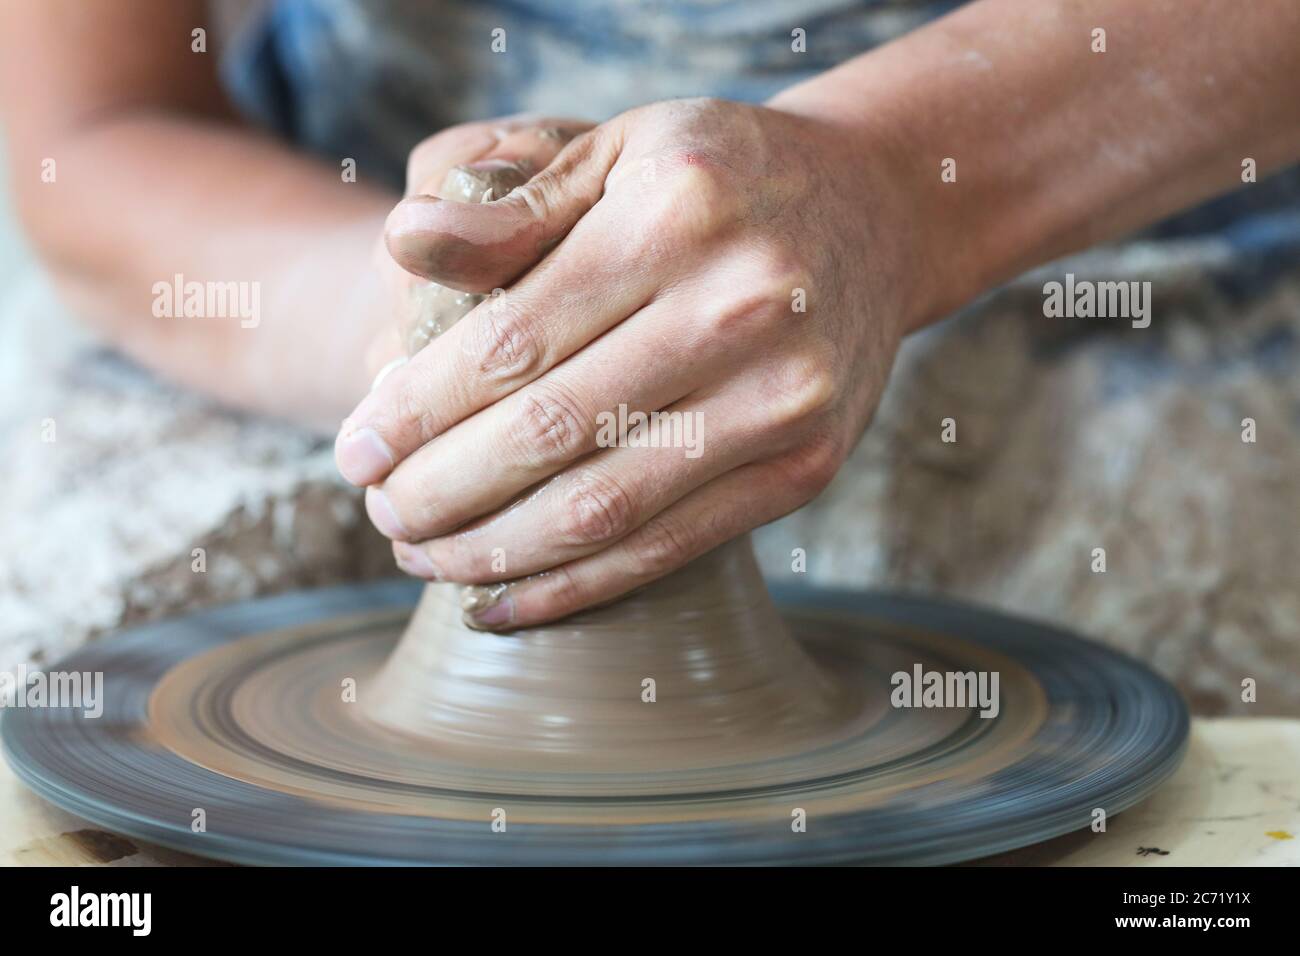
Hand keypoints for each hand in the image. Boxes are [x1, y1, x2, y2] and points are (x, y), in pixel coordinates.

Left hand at [337, 97, 921, 628]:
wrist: (875, 214)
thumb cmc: (717, 180)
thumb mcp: (615, 152)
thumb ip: (510, 208)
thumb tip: (401, 243)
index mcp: (677, 214)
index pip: (512, 339)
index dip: (415, 410)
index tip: (356, 449)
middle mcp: (740, 307)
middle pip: (549, 432)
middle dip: (440, 490)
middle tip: (379, 511)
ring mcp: (784, 398)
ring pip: (604, 508)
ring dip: (494, 550)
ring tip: (423, 557)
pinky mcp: (806, 467)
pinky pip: (670, 547)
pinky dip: (575, 586)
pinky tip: (502, 599)